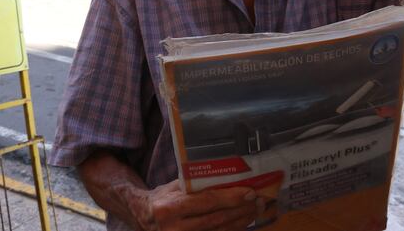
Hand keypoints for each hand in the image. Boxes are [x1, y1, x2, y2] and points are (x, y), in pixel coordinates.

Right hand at [134, 181, 257, 230]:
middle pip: (216, 220)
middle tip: (259, 201)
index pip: (206, 202)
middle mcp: (174, 229)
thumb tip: (231, 177)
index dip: (230, 198)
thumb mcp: (176, 186)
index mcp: (169, 208)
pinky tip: (244, 222)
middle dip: (241, 210)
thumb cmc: (163, 197)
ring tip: (256, 210)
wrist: (143, 217)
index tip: (250, 192)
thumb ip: (199, 183)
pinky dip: (232, 230)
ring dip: (241, 221)